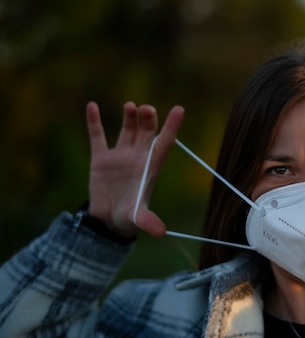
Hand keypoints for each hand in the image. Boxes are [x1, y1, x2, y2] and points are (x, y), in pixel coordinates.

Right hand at [86, 101, 184, 236]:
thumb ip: (148, 221)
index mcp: (150, 167)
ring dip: (129, 116)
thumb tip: (161, 232)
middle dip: (148, 119)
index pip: (164, 143)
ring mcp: (119, 156)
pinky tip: (92, 106)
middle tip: (147, 109)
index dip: (172, 127)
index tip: (180, 109)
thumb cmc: (128, 217)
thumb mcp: (137, 219)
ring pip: (127, 130)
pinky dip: (95, 121)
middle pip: (147, 132)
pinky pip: (98, 136)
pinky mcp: (100, 158)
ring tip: (131, 106)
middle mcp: (137, 158)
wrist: (108, 221)